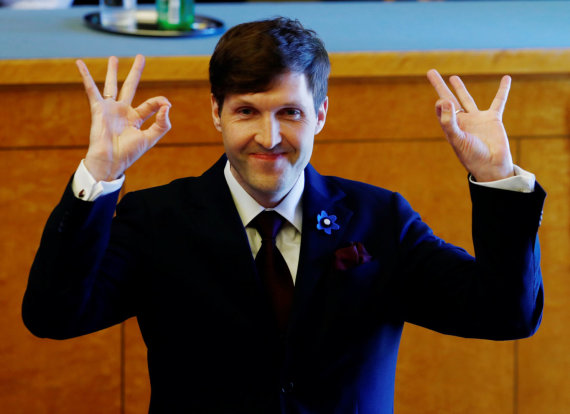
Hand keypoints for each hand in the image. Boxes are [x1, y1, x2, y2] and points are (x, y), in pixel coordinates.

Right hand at [76, 55, 171, 180]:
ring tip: (114, 58)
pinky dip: (86, 76)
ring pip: (112, 85)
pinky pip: (91, 89)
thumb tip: (167, 105)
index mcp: (136, 119)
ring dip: (113, 71)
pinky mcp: (98, 108)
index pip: (150, 104)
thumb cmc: (128, 153)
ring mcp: (110, 109)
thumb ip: (162, 124)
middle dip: (135, 72)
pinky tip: (80, 63)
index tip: (166, 104)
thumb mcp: (150, 138)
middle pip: (130, 87)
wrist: (110, 161)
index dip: (159, 103)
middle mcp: (123, 112)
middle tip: (141, 57)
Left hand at [427, 69, 513, 181]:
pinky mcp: (492, 119)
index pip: (441, 108)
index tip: (443, 102)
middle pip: (449, 99)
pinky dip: (503, 90)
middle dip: (440, 86)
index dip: (441, 102)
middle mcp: (461, 121)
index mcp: (451, 125)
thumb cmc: (471, 155)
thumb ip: (448, 121)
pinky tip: (506, 78)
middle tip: (431, 72)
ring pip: (467, 99)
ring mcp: (477, 119)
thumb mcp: (456, 138)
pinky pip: (498, 102)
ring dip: (460, 89)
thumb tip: (444, 101)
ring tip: (453, 77)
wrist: (491, 166)